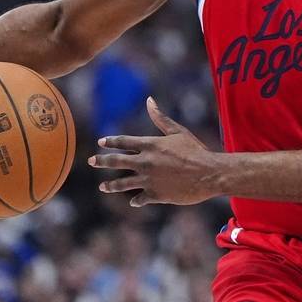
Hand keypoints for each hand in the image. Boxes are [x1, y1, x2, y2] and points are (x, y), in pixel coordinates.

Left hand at [89, 97, 217, 205]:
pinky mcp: (155, 195)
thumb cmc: (195, 150)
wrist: (209, 173)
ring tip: (103, 186)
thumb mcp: (178, 131)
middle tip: (92, 161)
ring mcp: (148, 180)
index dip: (111, 141)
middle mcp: (145, 162)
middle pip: (116, 161)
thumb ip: (160, 118)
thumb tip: (149, 100)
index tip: (101, 142)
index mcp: (150, 145)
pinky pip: (139, 198)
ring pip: (122, 183)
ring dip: (111, 185)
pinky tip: (133, 201)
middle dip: (101, 161)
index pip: (123, 142)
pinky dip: (136, 199)